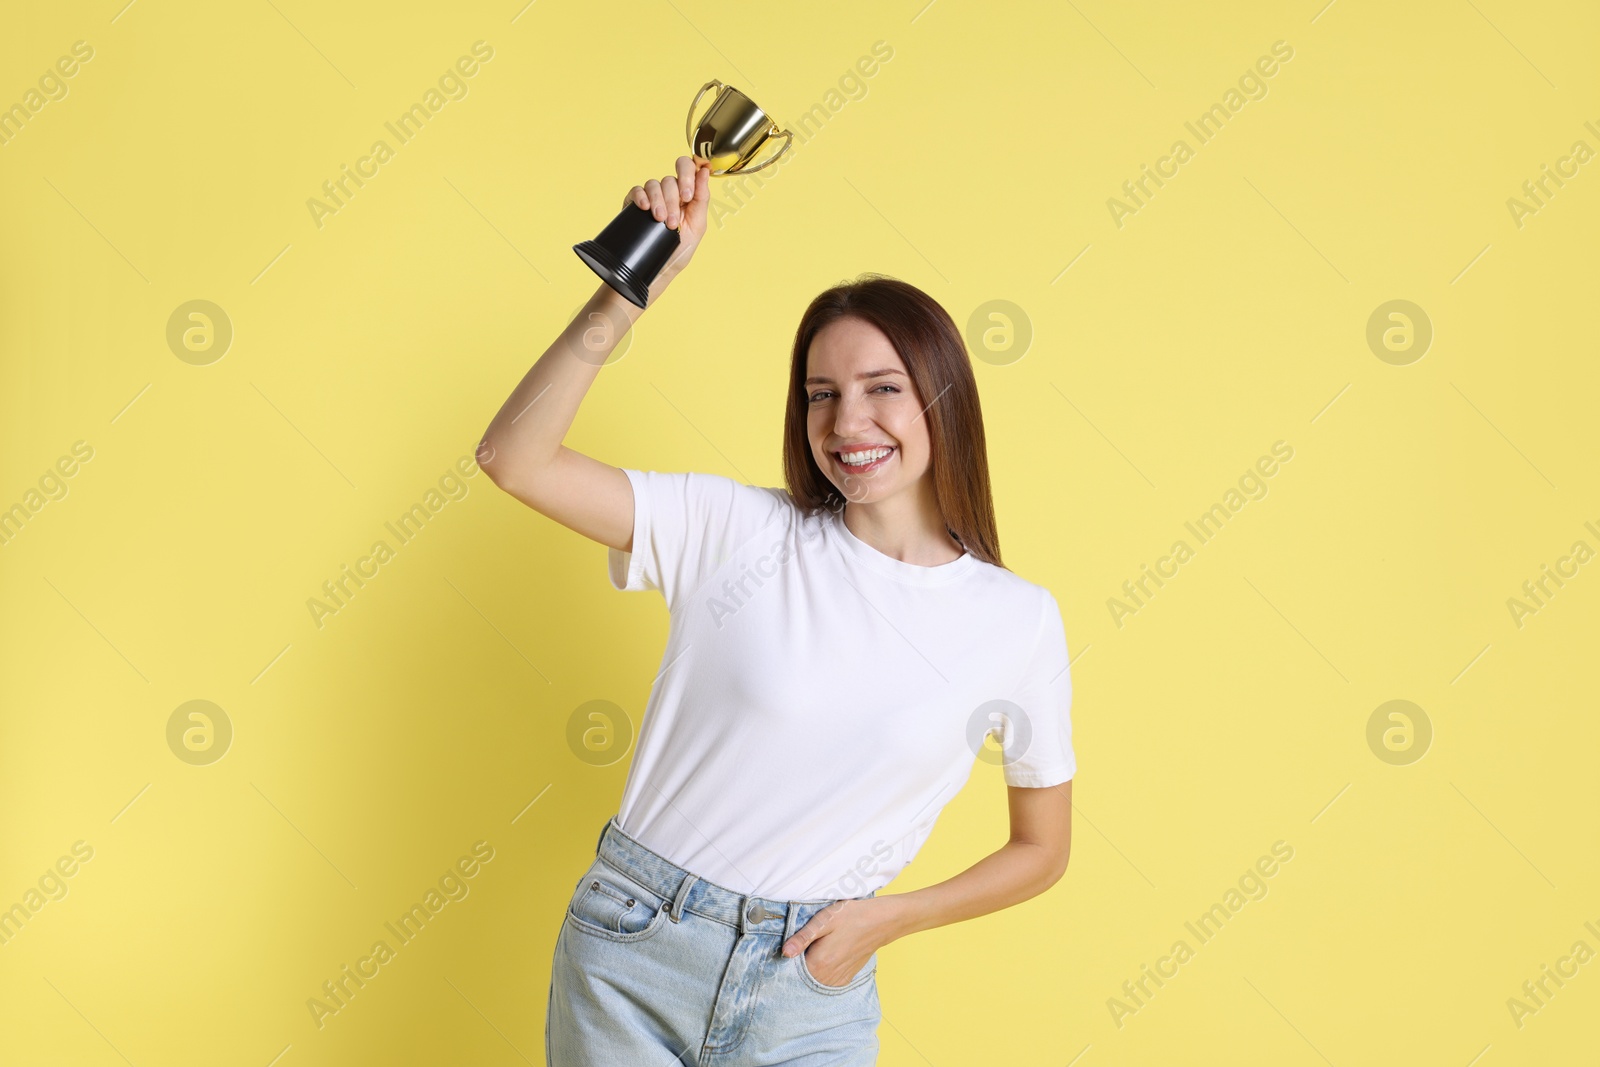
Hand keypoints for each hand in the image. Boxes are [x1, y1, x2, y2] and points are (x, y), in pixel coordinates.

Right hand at [624, 155, 711, 283]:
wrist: (660, 268)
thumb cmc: (681, 248)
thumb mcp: (698, 225)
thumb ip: (702, 197)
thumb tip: (704, 171)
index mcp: (686, 193)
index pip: (687, 168)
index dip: (687, 175)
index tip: (688, 195)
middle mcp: (669, 192)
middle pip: (670, 180)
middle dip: (673, 200)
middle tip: (673, 221)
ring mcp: (652, 196)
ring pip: (654, 185)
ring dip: (659, 202)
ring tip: (660, 220)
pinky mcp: (635, 202)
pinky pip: (637, 190)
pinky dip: (641, 197)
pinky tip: (645, 208)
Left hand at [781, 896, 899, 986]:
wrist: (881, 922)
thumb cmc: (852, 917)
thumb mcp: (824, 921)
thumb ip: (803, 938)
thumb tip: (785, 952)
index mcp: (819, 964)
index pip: (791, 969)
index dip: (787, 958)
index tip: (790, 946)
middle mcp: (827, 977)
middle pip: (801, 975)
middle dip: (797, 963)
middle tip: (805, 943)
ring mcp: (837, 980)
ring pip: (813, 978)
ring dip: (810, 967)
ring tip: (817, 947)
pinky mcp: (845, 978)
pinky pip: (825, 980)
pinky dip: (821, 971)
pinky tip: (826, 954)